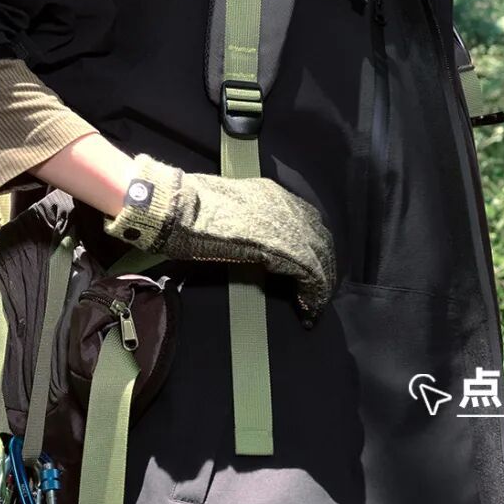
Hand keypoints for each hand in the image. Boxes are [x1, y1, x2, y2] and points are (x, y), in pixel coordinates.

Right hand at [102, 150, 336, 324]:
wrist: (181, 209)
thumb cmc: (190, 210)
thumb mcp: (227, 208)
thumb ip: (245, 219)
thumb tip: (245, 236)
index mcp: (273, 194)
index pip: (306, 221)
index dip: (310, 246)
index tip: (305, 269)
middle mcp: (288, 206)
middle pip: (320, 238)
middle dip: (322, 266)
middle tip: (314, 292)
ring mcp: (290, 226)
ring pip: (321, 257)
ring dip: (320, 283)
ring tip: (312, 305)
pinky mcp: (288, 249)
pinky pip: (312, 274)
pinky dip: (314, 294)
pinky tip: (308, 309)